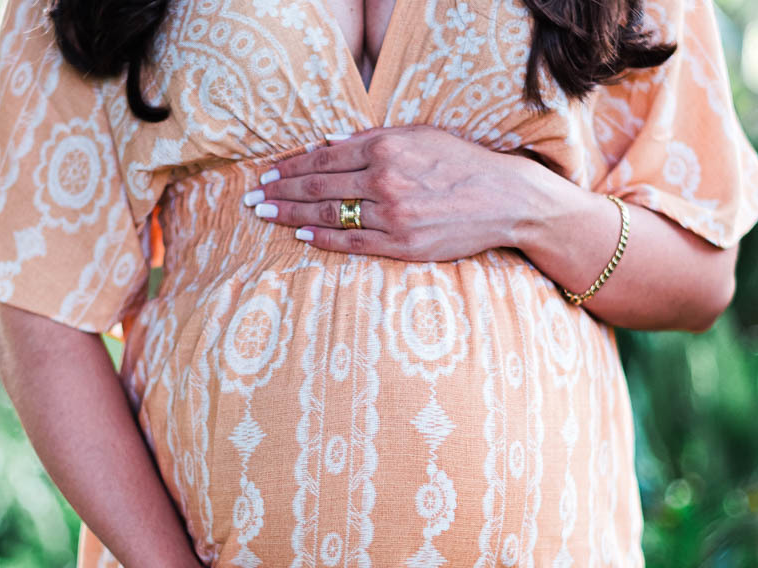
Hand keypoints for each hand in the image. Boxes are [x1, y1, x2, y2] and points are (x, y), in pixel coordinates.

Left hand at [243, 124, 544, 261]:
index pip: (324, 157)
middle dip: (280, 190)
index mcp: (387, 147)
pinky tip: (299, 233)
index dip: (291, 165)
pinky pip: (350, 242)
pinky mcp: (402, 243)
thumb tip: (329, 143)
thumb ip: (374, 139)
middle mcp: (385, 179)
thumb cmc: (463, 163)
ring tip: (265, 214)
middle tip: (252, 196)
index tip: (268, 172)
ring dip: (290, 213)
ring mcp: (392, 214)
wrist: (505, 199)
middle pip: (318, 186)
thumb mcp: (421, 135)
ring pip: (328, 213)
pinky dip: (321, 237)